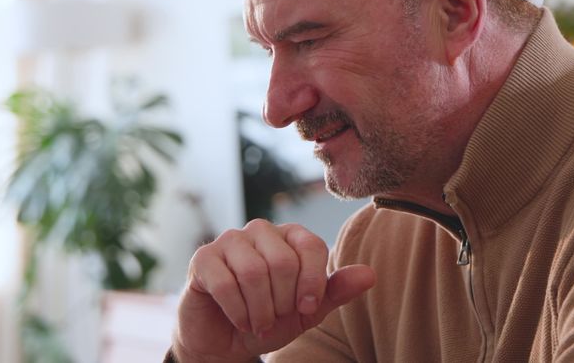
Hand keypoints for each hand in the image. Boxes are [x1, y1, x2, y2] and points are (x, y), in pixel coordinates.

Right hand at [172, 219, 374, 361]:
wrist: (226, 343)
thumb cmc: (269, 319)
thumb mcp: (307, 311)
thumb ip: (335, 291)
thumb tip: (370, 275)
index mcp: (289, 236)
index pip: (311, 246)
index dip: (312, 283)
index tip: (306, 308)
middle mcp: (260, 230)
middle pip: (282, 261)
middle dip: (282, 301)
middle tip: (275, 318)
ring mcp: (229, 240)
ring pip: (253, 271)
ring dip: (260, 309)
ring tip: (258, 323)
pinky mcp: (203, 258)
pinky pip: (224, 282)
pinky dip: (237, 311)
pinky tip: (240, 320)